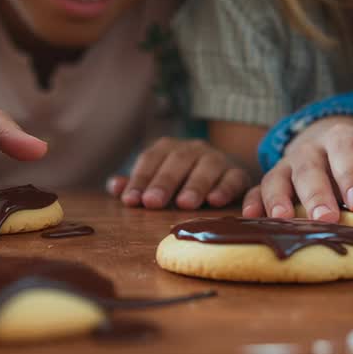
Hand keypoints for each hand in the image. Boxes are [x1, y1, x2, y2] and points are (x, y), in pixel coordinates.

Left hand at [107, 137, 250, 208]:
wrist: (225, 175)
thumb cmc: (184, 181)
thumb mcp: (159, 182)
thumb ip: (138, 184)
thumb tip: (114, 186)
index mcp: (169, 149)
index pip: (151, 159)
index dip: (140, 179)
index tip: (130, 201)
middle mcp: (193, 149)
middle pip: (178, 160)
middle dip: (164, 182)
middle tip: (152, 203)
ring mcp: (217, 159)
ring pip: (207, 166)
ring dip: (195, 184)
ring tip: (184, 204)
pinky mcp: (238, 173)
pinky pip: (234, 178)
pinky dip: (225, 188)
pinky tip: (215, 201)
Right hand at [242, 116, 352, 221]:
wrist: (332, 134)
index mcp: (344, 138)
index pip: (348, 152)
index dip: (352, 174)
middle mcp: (311, 149)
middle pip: (309, 167)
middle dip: (316, 193)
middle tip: (326, 218)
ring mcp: (287, 164)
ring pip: (277, 177)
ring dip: (278, 198)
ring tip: (284, 220)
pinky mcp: (271, 180)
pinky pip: (256, 189)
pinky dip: (252, 203)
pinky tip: (253, 219)